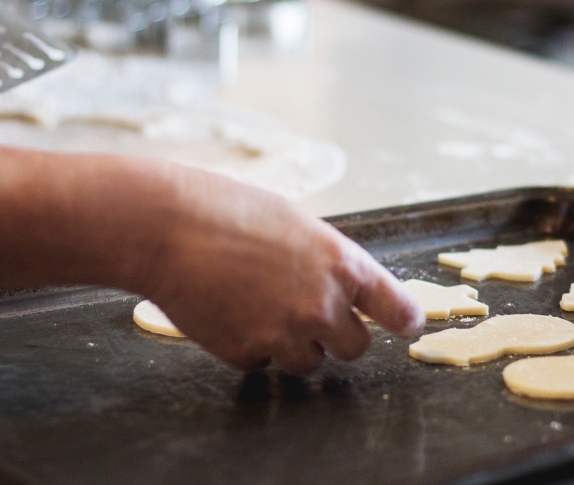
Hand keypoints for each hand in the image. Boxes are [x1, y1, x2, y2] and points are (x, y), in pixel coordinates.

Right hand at [134, 167, 423, 373]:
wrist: (166, 227)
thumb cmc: (227, 210)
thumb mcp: (295, 224)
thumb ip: (325, 261)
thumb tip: (340, 289)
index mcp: (343, 265)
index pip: (397, 308)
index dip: (405, 320)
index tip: (408, 325)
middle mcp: (323, 306)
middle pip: (355, 348)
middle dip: (335, 335)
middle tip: (306, 312)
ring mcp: (285, 335)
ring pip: (309, 362)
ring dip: (292, 344)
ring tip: (257, 305)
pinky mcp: (247, 354)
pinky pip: (262, 363)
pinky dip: (249, 346)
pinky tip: (228, 311)